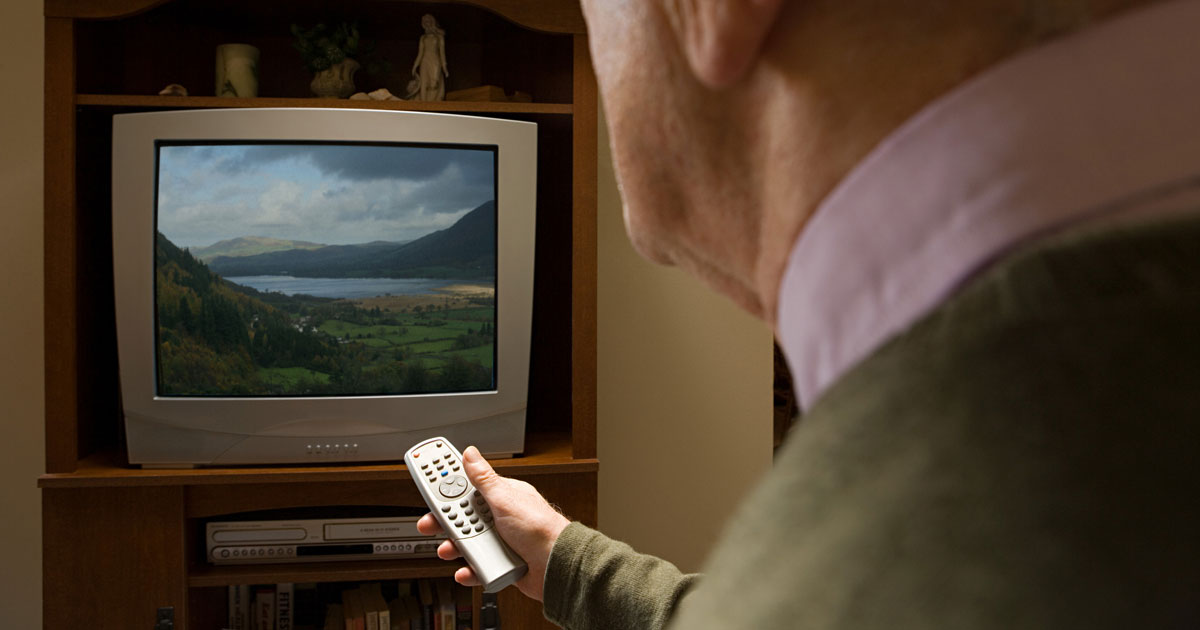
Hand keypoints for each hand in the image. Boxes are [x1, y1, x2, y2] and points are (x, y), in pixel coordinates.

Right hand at [417, 446, 569, 600]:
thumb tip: (471, 454)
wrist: (556, 565)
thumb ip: (484, 479)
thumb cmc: (539, 528)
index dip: (446, 485)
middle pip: (460, 517)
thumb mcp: (505, 498)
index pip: (466, 486)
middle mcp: (497, 518)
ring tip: (450, 550)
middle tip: (429, 523)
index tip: (425, 483)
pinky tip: (466, 569)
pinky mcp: (499, 563)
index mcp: (499, 498)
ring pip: (465, 543)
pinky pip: (477, 566)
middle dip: (444, 521)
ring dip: (454, 548)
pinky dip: (469, 569)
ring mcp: (498, 541)